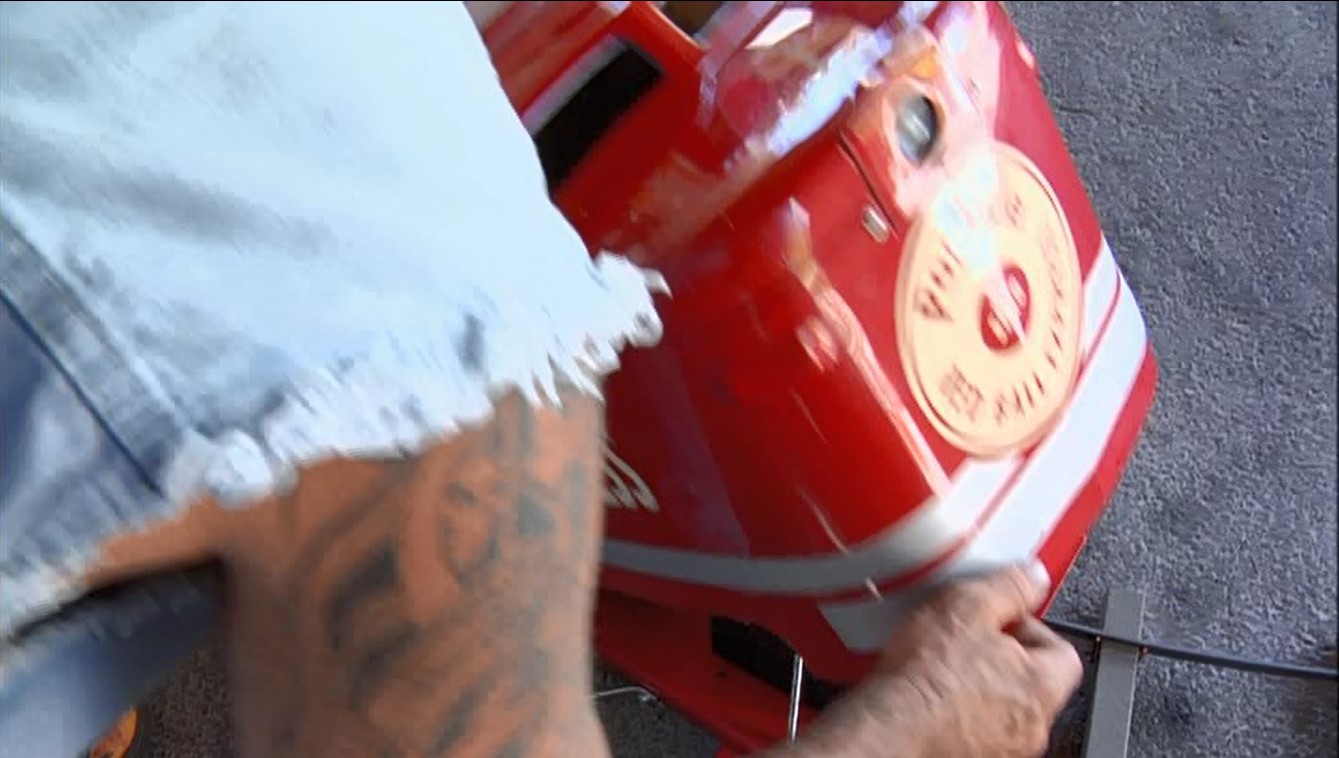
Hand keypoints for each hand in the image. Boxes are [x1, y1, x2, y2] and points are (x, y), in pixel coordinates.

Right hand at [783, 563, 1082, 757]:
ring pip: (997, 702)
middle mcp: (1030, 725)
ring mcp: (1000, 746)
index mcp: (1042, 686)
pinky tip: (926, 689)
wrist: (888, 727)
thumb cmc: (926, 679)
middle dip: (999, 653)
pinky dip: (954, 706)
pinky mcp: (966, 753)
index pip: (1061, 648)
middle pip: (1028, 677)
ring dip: (975, 681)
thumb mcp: (968, 605)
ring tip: (938, 662)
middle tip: (964, 635)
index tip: (998, 613)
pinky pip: (969, 722)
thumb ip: (1010, 586)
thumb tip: (1033, 576)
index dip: (1027, 624)